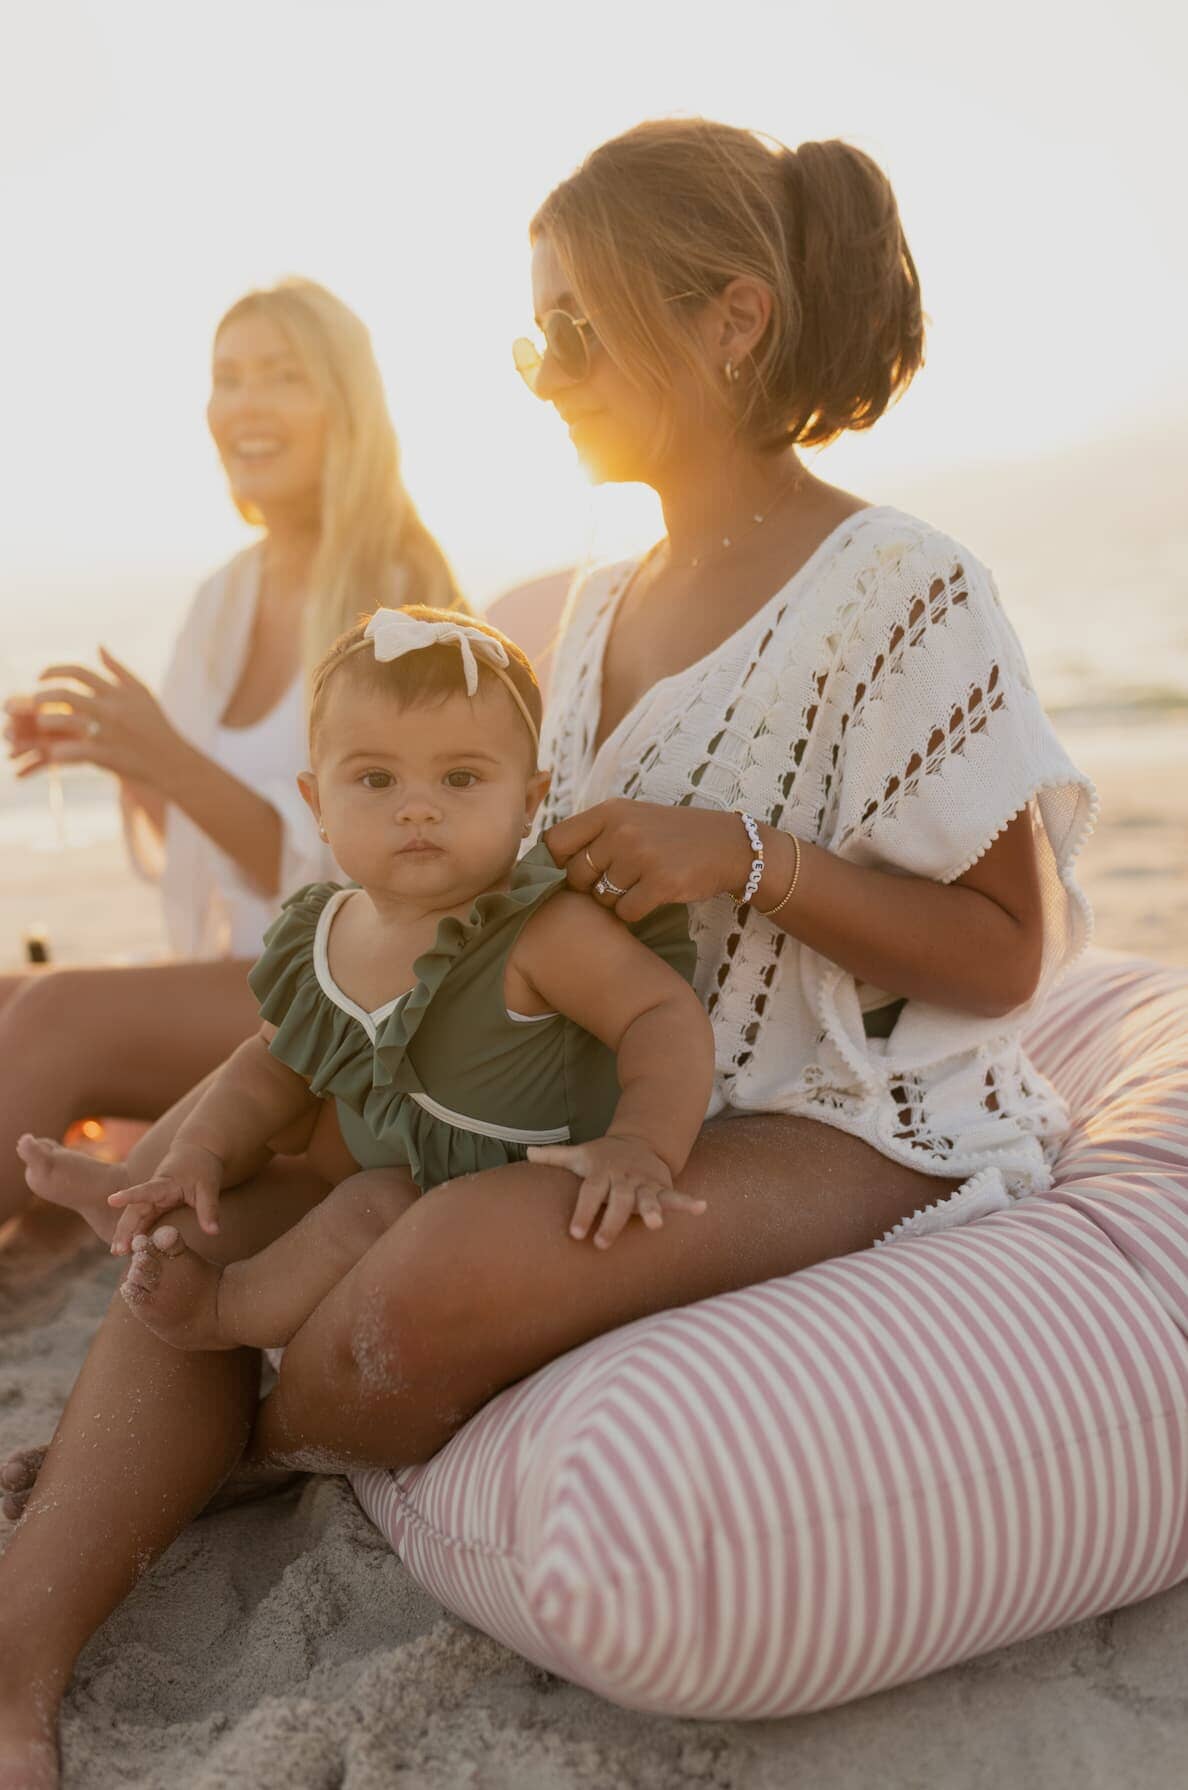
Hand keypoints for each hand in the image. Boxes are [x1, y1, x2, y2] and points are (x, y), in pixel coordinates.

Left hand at [7, 648, 184, 787]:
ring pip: (65, 721)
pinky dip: (60, 752)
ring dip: (47, 721)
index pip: (78, 672)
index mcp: (117, 692)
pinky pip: (75, 752)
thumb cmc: (155, 725)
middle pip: (65, 694)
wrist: (172, 762)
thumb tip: (98, 646)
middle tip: (35, 702)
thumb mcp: (141, 692)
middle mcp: (112, 709)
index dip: (53, 671)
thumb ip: (118, 669)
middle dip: (42, 697)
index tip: (40, 678)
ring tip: (42, 725)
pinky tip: (54, 752)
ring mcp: (109, 733)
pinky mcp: (107, 756)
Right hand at [106, 1143, 223, 1256]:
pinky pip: (142, 1219)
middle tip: (117, 1250)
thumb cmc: (203, 1168)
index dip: (129, 1196)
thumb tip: (214, 1232)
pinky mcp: (155, 1204)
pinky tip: (129, 1248)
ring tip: (117, 1252)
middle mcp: (153, 1191)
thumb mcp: (209, 1187)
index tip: (112, 1200)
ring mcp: (152, 1198)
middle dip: (124, 1229)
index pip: (144, 1190)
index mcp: (163, 1183)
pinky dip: (135, 1232)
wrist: (198, 1153)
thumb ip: (209, 1209)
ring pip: (134, 1216)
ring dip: (126, 1233)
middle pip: (134, 1210)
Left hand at [526, 1134, 706, 1249]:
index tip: (574, 1233)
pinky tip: (702, 1208)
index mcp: (601, 1173)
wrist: (639, 1141)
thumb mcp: (581, 1154)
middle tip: (602, 1244)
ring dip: (652, 1210)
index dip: (582, 1212)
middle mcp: (623, 1179)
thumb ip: (555, 1157)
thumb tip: (526, 1154)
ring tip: (656, 1225)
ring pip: (647, 1198)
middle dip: (611, 1221)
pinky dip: (688, 1202)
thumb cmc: (602, 1156)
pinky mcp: (661, 1187)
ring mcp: (643, 1183)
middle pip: (617, 1201)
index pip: (589, 1193)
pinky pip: (675, 1195)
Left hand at [543, 800, 753, 921]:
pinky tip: (652, 898)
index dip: (556, 863)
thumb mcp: (632, 818)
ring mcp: (641, 856)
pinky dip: (634, 912)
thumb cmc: (673, 836)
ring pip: (599, 897)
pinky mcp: (660, 883)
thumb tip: (547, 860)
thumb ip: (595, 833)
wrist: (728, 846)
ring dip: (614, 900)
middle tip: (615, 882)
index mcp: (610, 811)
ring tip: (638, 886)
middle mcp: (621, 830)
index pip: (555, 841)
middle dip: (589, 886)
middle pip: (575, 874)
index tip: (572, 871)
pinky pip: (625, 912)